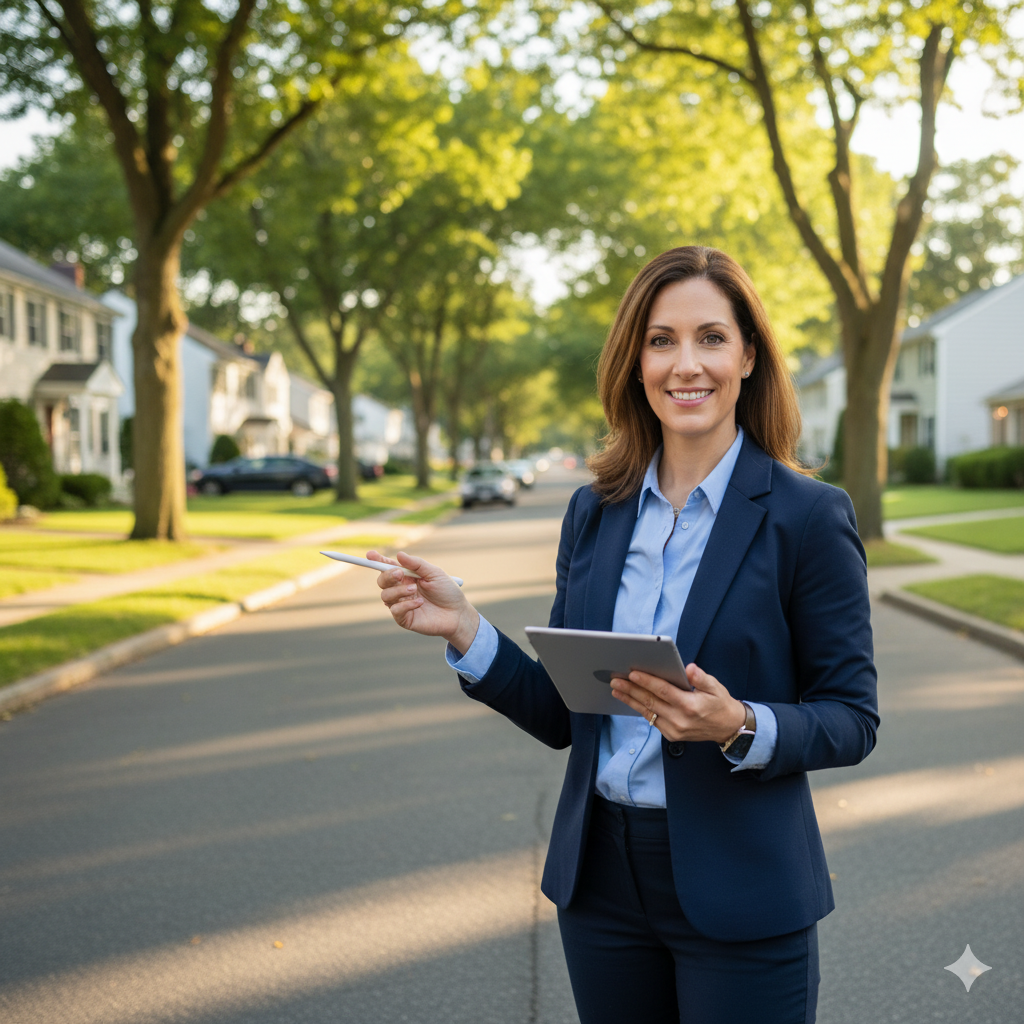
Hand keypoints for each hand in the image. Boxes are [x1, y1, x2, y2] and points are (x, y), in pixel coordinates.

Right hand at [370, 550, 479, 653]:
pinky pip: (395, 610)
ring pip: (385, 596)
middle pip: (382, 581)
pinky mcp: (404, 619)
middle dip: (387, 576)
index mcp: (407, 576)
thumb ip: (416, 564)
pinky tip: (419, 603)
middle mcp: (401, 589)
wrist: (458, 614)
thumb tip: (399, 555)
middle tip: (400, 574)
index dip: (378, 561)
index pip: (388, 567)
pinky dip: (405, 604)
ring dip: (399, 591)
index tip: (370, 555)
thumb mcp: (434, 572)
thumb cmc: (447, 591)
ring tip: (415, 590)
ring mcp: (402, 604)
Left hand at [609, 662, 745, 744]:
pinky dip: (640, 709)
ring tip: (616, 690)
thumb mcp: (716, 687)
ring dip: (630, 700)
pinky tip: (631, 700)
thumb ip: (701, 678)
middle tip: (616, 680)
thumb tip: (689, 668)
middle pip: (650, 702)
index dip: (646, 682)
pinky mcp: (671, 735)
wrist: (728, 728)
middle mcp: (680, 720)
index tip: (632, 673)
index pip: (663, 691)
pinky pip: (652, 720)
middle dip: (631, 690)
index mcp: (690, 706)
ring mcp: (674, 730)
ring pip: (647, 712)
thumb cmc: (720, 704)